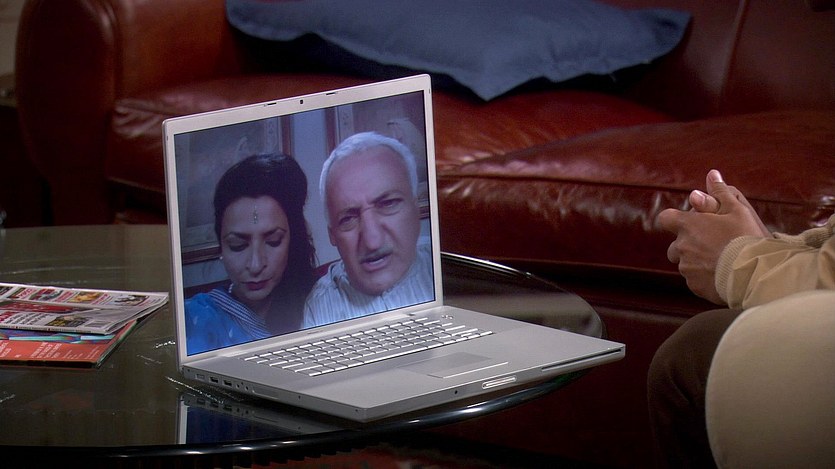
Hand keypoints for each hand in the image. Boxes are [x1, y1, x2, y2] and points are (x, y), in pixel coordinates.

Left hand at [657, 170, 769, 303]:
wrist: (754, 271)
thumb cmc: (746, 237)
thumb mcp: (737, 210)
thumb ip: (721, 193)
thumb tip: (712, 174)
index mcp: (688, 226)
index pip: (666, 219)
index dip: (674, 220)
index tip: (687, 223)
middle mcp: (682, 247)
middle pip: (675, 245)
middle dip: (687, 244)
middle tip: (711, 245)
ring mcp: (686, 268)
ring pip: (684, 263)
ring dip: (696, 261)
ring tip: (719, 261)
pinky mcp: (694, 285)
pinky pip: (693, 280)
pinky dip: (703, 277)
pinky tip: (721, 275)